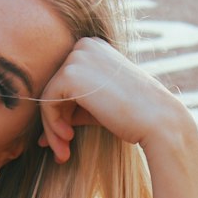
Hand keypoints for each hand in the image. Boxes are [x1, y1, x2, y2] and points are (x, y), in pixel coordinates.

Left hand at [37, 38, 187, 163]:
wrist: (157, 119)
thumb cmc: (132, 116)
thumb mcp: (96, 109)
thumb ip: (70, 113)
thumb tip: (41, 138)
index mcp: (93, 48)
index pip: (63, 82)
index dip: (61, 113)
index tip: (67, 140)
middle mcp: (84, 45)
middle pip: (53, 88)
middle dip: (54, 123)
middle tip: (62, 151)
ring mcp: (77, 56)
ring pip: (47, 97)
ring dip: (52, 129)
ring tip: (64, 152)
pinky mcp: (71, 73)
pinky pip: (47, 103)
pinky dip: (52, 126)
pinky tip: (69, 139)